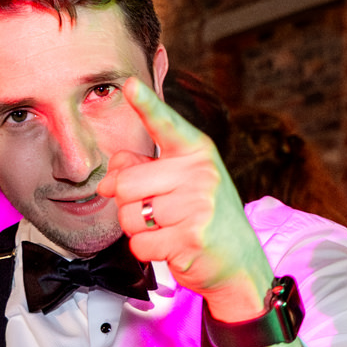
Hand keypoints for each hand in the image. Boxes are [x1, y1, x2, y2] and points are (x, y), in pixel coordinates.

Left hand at [98, 77, 273, 318]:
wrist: (239, 262)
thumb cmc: (201, 217)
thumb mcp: (179, 184)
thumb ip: (141, 170)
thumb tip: (107, 180)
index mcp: (196, 151)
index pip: (165, 124)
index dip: (145, 104)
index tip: (129, 84)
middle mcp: (200, 172)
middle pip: (126, 183)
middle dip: (128, 203)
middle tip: (155, 212)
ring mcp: (198, 205)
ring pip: (130, 215)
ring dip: (138, 229)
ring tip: (167, 229)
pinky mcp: (191, 238)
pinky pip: (140, 243)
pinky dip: (147, 250)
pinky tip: (171, 247)